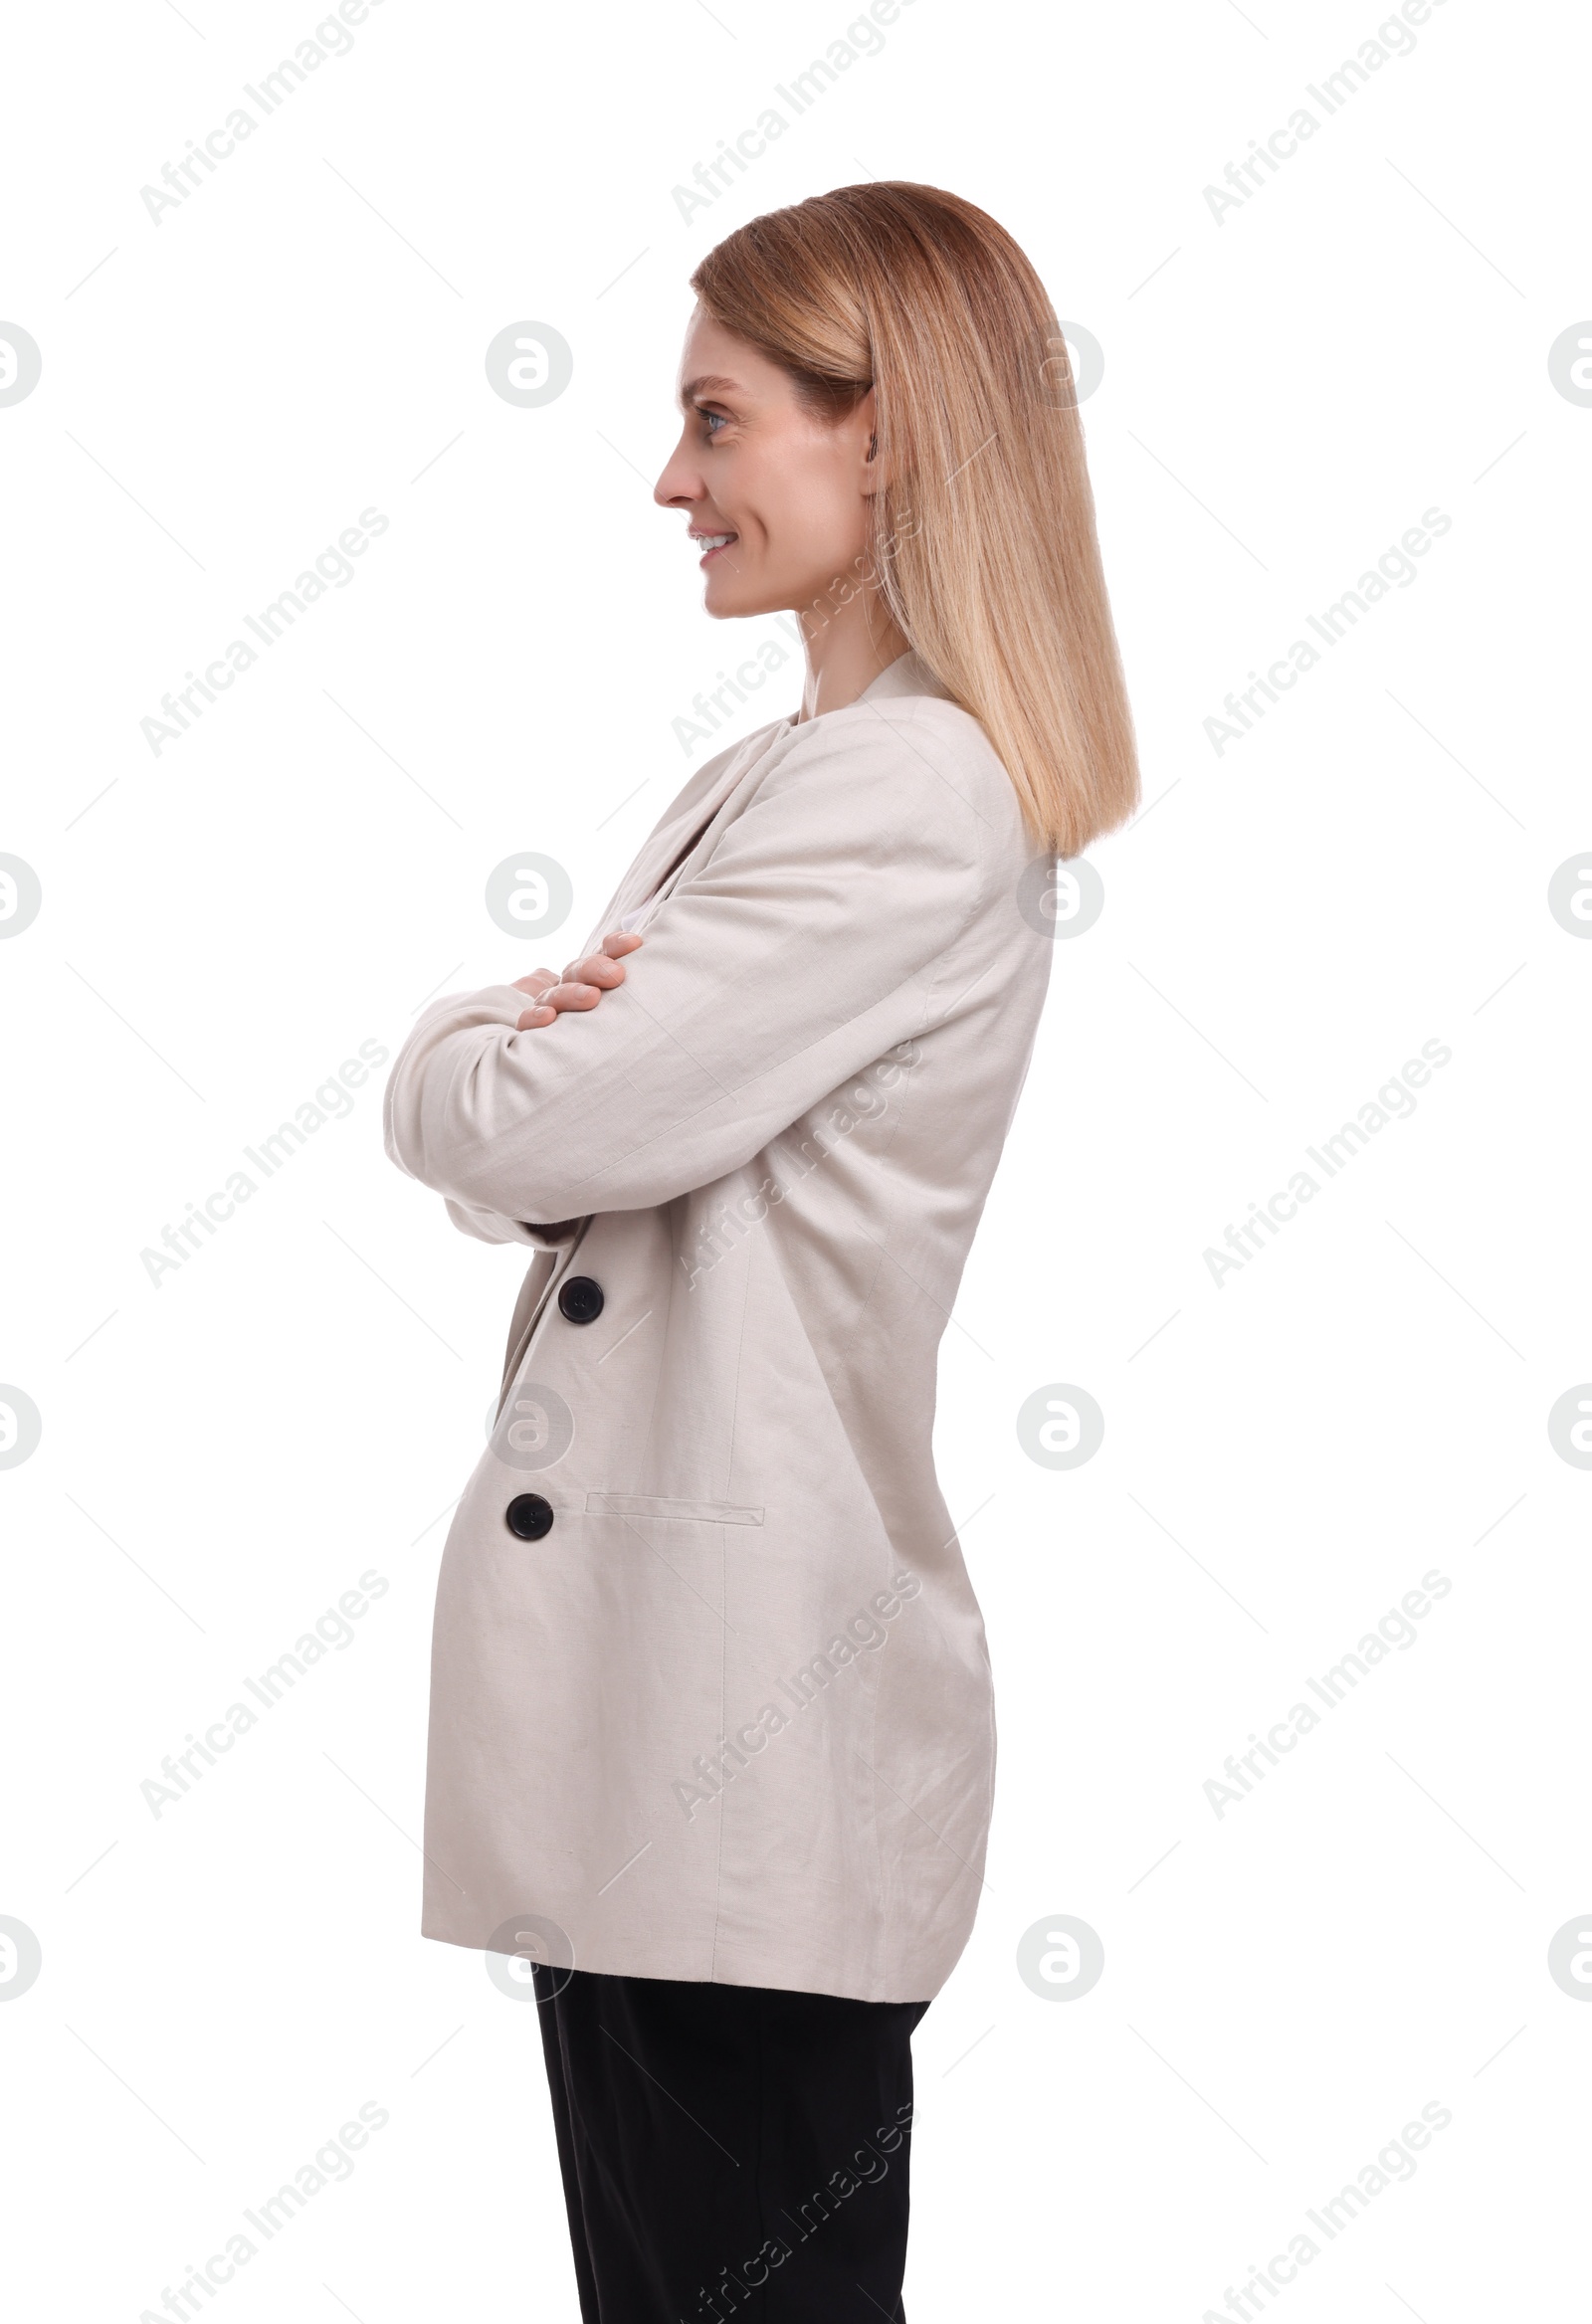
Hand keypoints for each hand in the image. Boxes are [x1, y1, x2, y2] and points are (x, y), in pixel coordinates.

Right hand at [512, 930, 641, 1029]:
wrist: (551, 1058)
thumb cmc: (600, 1031)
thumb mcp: (618, 1007)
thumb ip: (629, 990)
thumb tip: (648, 960)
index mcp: (590, 979)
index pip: (602, 955)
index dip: (615, 946)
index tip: (634, 943)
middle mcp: (567, 988)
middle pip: (576, 971)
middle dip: (595, 969)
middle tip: (616, 975)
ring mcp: (546, 1007)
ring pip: (554, 994)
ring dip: (572, 994)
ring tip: (591, 997)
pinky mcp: (529, 1029)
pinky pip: (527, 1020)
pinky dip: (535, 1017)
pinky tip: (548, 1017)